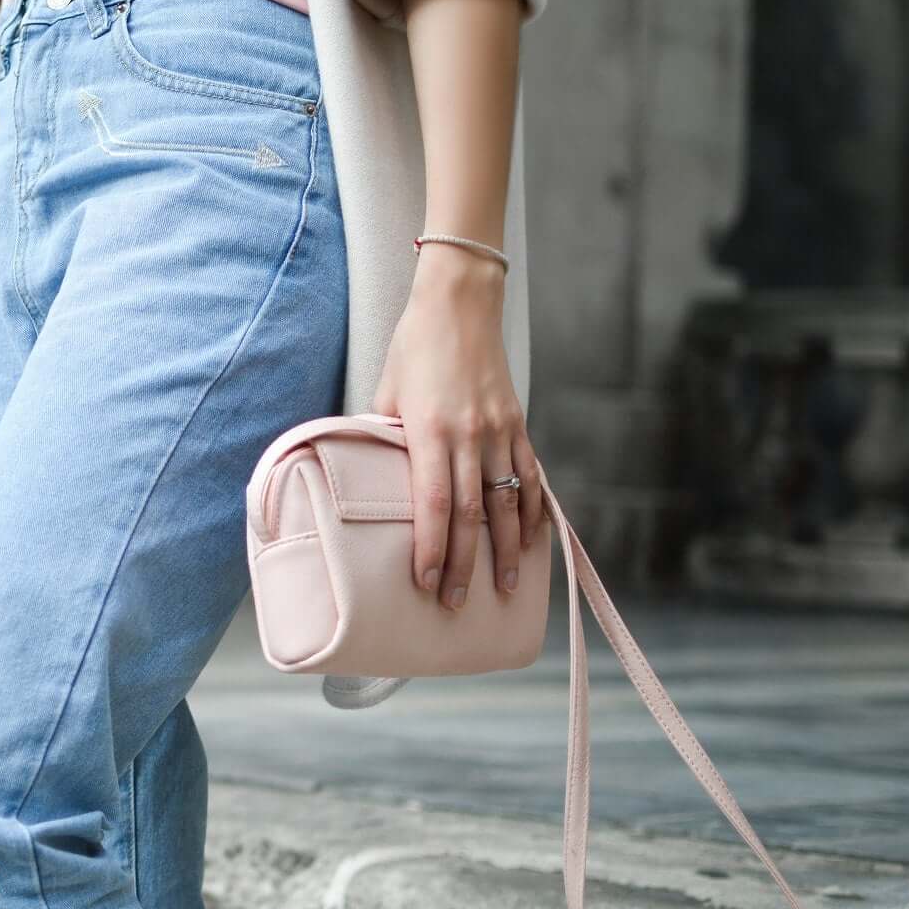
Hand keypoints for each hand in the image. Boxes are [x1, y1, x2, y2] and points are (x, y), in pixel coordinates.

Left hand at [371, 245, 544, 608]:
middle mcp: (469, 435)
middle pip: (472, 514)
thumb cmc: (414, 347)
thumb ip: (383, 437)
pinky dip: (535, 510)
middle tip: (457, 603)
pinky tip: (533, 541)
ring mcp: (499, 430)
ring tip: (504, 587)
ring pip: (508, 501)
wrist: (460, 304)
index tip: (427, 583)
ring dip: (506, 549)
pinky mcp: (518, 423)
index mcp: (430, 430)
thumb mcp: (387, 392)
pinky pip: (531, 475)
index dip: (432, 547)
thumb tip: (373, 476)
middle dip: (465, 563)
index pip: (434, 503)